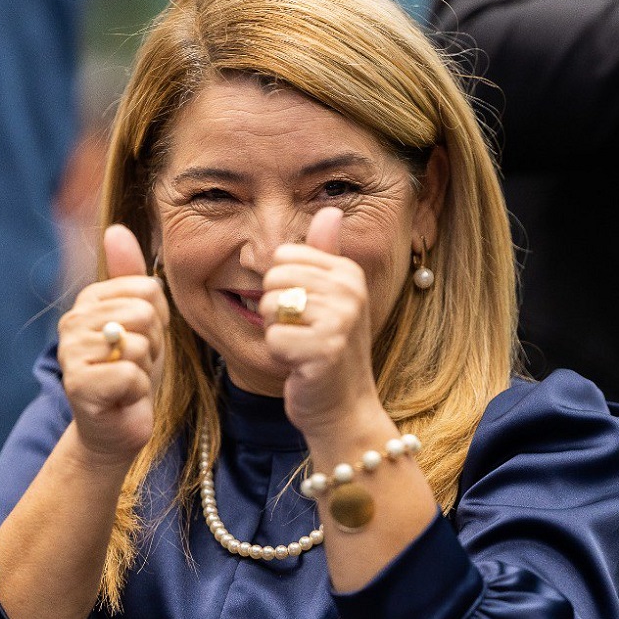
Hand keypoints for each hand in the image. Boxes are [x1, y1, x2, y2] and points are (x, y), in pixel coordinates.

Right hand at [57, 224, 167, 463]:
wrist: (116, 427)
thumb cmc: (131, 371)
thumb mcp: (142, 320)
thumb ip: (131, 275)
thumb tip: (117, 227)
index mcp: (89, 300)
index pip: (148, 290)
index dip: (159, 320)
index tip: (142, 341)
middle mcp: (73, 321)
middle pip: (145, 313)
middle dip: (154, 345)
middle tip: (136, 364)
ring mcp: (72, 353)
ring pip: (140, 343)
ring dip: (145, 368)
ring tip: (128, 380)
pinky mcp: (78, 385)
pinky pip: (131, 373)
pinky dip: (137, 391)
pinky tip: (121, 398)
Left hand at [261, 207, 384, 443]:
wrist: (343, 408)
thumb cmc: (328, 350)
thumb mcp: (330, 297)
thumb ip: (324, 254)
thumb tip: (331, 209)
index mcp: (348, 272)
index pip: (282, 256)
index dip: (280, 287)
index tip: (304, 311)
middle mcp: (349, 291)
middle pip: (272, 279)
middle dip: (275, 311)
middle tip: (301, 333)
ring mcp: (340, 320)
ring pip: (269, 308)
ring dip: (276, 333)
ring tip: (301, 348)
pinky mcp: (325, 349)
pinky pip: (273, 339)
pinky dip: (279, 357)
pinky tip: (301, 366)